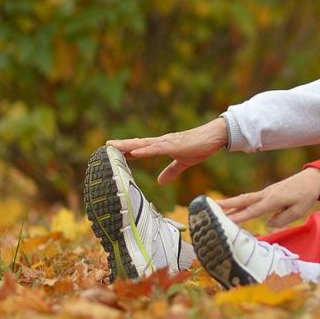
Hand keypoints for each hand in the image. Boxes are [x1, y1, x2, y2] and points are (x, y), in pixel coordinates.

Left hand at [107, 117, 228, 184]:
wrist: (214, 137)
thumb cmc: (200, 146)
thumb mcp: (183, 163)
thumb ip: (171, 171)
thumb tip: (159, 181)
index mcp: (163, 146)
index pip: (141, 148)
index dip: (127, 150)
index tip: (113, 153)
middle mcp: (161, 142)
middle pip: (137, 144)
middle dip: (121, 146)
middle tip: (105, 147)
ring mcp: (167, 142)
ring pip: (143, 144)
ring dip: (128, 145)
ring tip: (113, 146)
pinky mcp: (174, 145)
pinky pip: (156, 149)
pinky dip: (144, 151)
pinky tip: (134, 152)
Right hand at [216, 168, 319, 229]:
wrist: (312, 178)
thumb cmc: (307, 195)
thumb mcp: (299, 211)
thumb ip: (282, 218)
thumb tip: (269, 223)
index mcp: (273, 200)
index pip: (252, 210)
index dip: (238, 216)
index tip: (225, 221)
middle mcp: (266, 194)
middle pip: (243, 200)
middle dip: (227, 205)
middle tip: (211, 208)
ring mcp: (266, 192)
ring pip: (245, 198)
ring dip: (231, 203)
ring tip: (216, 207)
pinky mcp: (268, 192)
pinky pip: (252, 199)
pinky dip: (241, 202)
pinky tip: (235, 207)